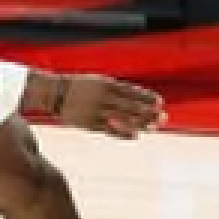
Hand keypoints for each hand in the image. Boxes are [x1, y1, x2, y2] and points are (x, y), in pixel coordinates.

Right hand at [32, 72, 165, 139]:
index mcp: (107, 84)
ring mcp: (97, 111)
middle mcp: (104, 97)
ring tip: (153, 128)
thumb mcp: (98, 81)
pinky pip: (110, 130)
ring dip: (139, 124)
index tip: (160, 102)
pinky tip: (135, 136)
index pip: (132, 91)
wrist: (55, 93)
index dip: (147, 97)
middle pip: (131, 106)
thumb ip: (115, 89)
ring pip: (123, 119)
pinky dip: (123, 133)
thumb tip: (135, 95)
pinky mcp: (90, 123)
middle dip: (149, 113)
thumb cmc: (79, 86)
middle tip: (164, 118)